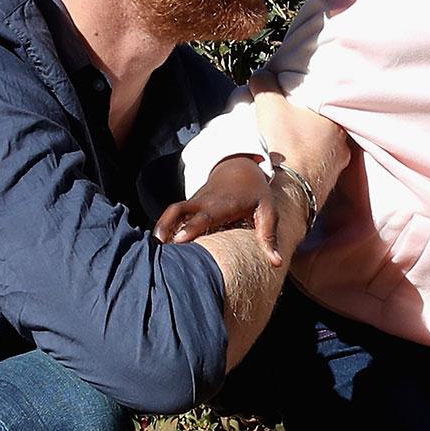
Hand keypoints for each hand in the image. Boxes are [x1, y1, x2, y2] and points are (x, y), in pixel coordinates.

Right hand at [154, 156, 282, 264]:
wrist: (239, 167)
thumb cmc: (256, 193)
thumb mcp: (269, 211)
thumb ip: (269, 236)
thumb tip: (276, 264)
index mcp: (224, 204)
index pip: (206, 215)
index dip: (192, 226)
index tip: (180, 239)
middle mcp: (205, 201)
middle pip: (180, 211)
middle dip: (167, 227)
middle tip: (158, 248)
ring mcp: (194, 201)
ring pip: (172, 211)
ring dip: (161, 227)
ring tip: (153, 249)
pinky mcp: (189, 205)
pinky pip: (173, 214)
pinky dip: (163, 226)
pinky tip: (157, 245)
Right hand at [249, 71, 348, 205]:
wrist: (289, 192)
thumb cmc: (284, 144)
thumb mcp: (269, 104)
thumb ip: (265, 83)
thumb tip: (262, 76)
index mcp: (335, 120)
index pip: (320, 102)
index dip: (301, 100)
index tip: (286, 102)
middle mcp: (343, 143)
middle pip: (320, 126)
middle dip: (303, 123)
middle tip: (283, 123)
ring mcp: (337, 167)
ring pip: (320, 148)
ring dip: (305, 145)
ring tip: (284, 145)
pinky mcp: (328, 185)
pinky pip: (316, 168)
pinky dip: (304, 164)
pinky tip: (290, 164)